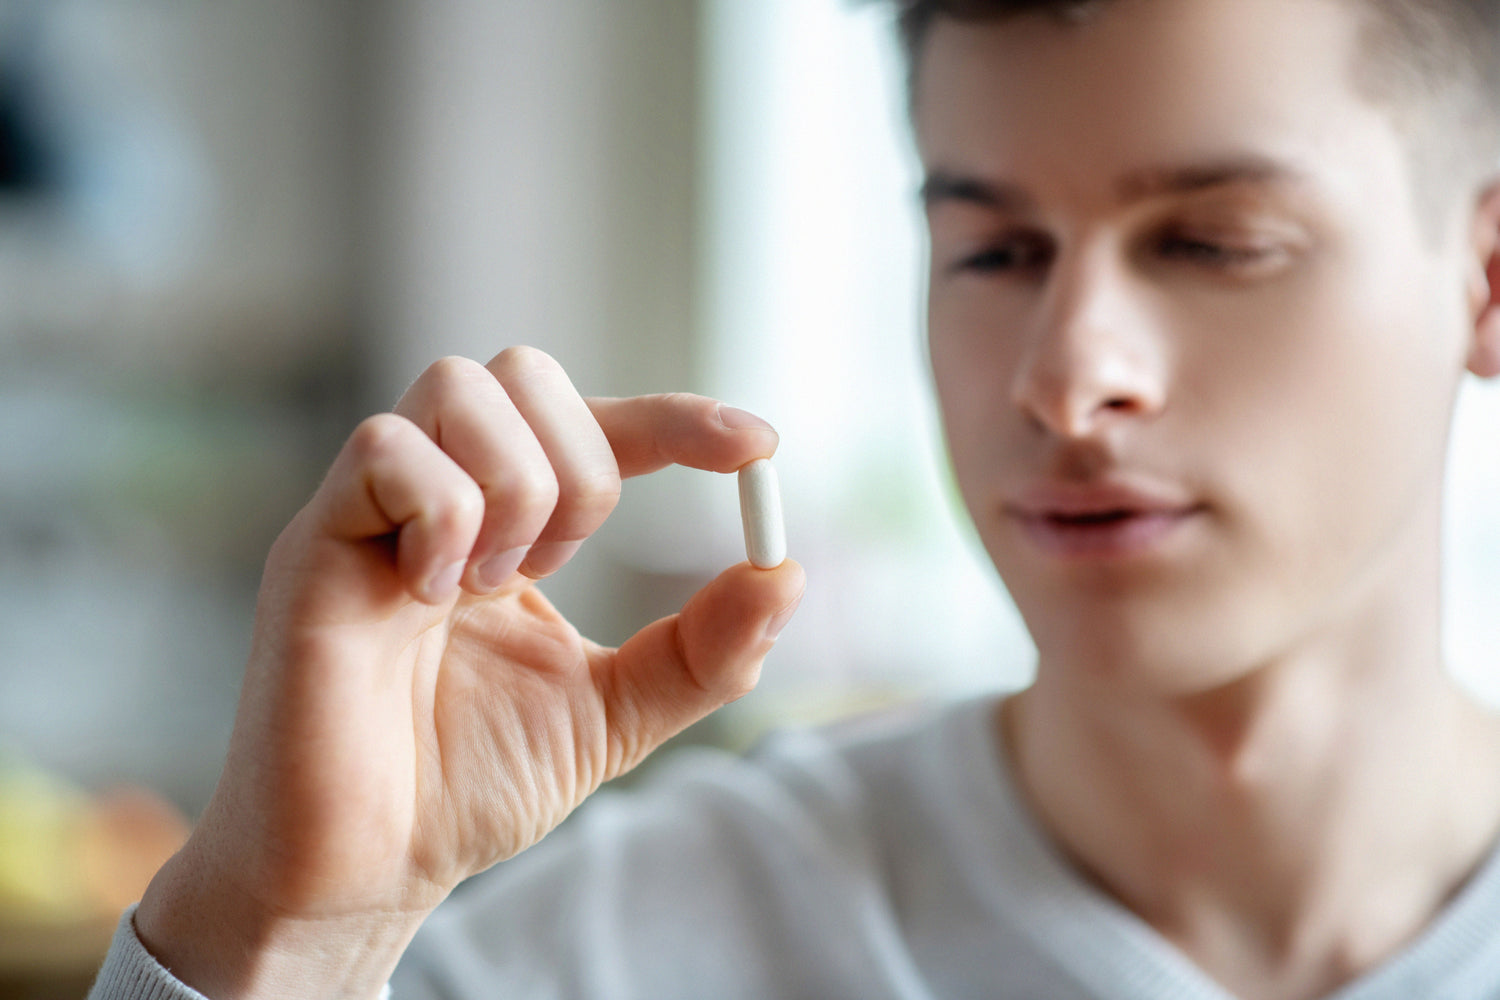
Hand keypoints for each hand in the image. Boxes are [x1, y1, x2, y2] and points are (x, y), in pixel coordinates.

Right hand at [134, 347, 804, 998]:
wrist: (365, 869)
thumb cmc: (469, 786)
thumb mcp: (616, 712)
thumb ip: (701, 651)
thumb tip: (785, 572)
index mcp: (512, 527)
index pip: (598, 426)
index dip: (678, 419)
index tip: (756, 445)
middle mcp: (442, 496)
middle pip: (524, 369)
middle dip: (582, 465)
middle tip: (561, 570)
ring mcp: (375, 508)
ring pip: (460, 385)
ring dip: (517, 486)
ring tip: (494, 587)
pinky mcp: (314, 538)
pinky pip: (387, 448)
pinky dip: (443, 514)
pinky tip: (432, 599)